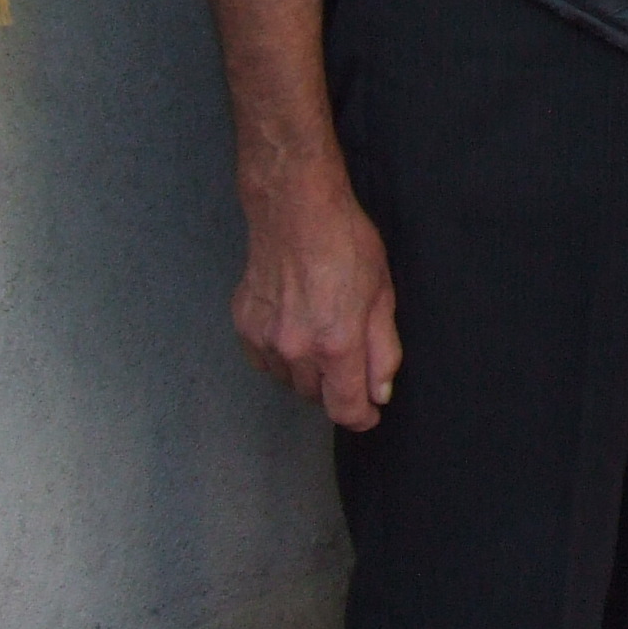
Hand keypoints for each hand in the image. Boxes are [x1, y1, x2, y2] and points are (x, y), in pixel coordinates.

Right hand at [232, 174, 401, 430]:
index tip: (369, 413)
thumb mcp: (382, 296)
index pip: (345, 409)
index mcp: (336, 343)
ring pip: (289, 381)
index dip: (361, 418)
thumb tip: (380, 393)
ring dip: (308, 372)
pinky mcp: (244, 326)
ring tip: (320, 332)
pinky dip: (282, 356)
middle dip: (337, 387)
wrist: (295, 210)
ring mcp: (265, 339)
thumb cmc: (346, 244)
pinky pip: (265, 361)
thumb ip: (383, 351)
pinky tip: (295, 326)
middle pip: (316, 397)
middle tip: (349, 354)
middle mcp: (295, 349)